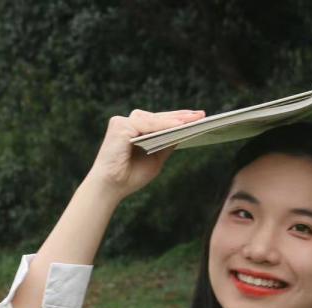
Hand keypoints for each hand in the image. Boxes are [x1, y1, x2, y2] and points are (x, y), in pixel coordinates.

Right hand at [87, 109, 204, 200]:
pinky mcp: (120, 126)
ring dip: (174, 119)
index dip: (178, 119)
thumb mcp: (155, 160)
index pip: (159, 122)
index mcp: (135, 131)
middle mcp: (128, 123)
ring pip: (154, 119)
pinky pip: (147, 124)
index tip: (198, 117)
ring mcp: (123, 123)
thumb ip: (167, 145)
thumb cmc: (129, 177)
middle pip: (158, 117)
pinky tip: (179, 126)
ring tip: (193, 120)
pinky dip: (163, 125)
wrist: (110, 188)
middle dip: (180, 116)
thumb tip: (184, 132)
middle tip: (201, 114)